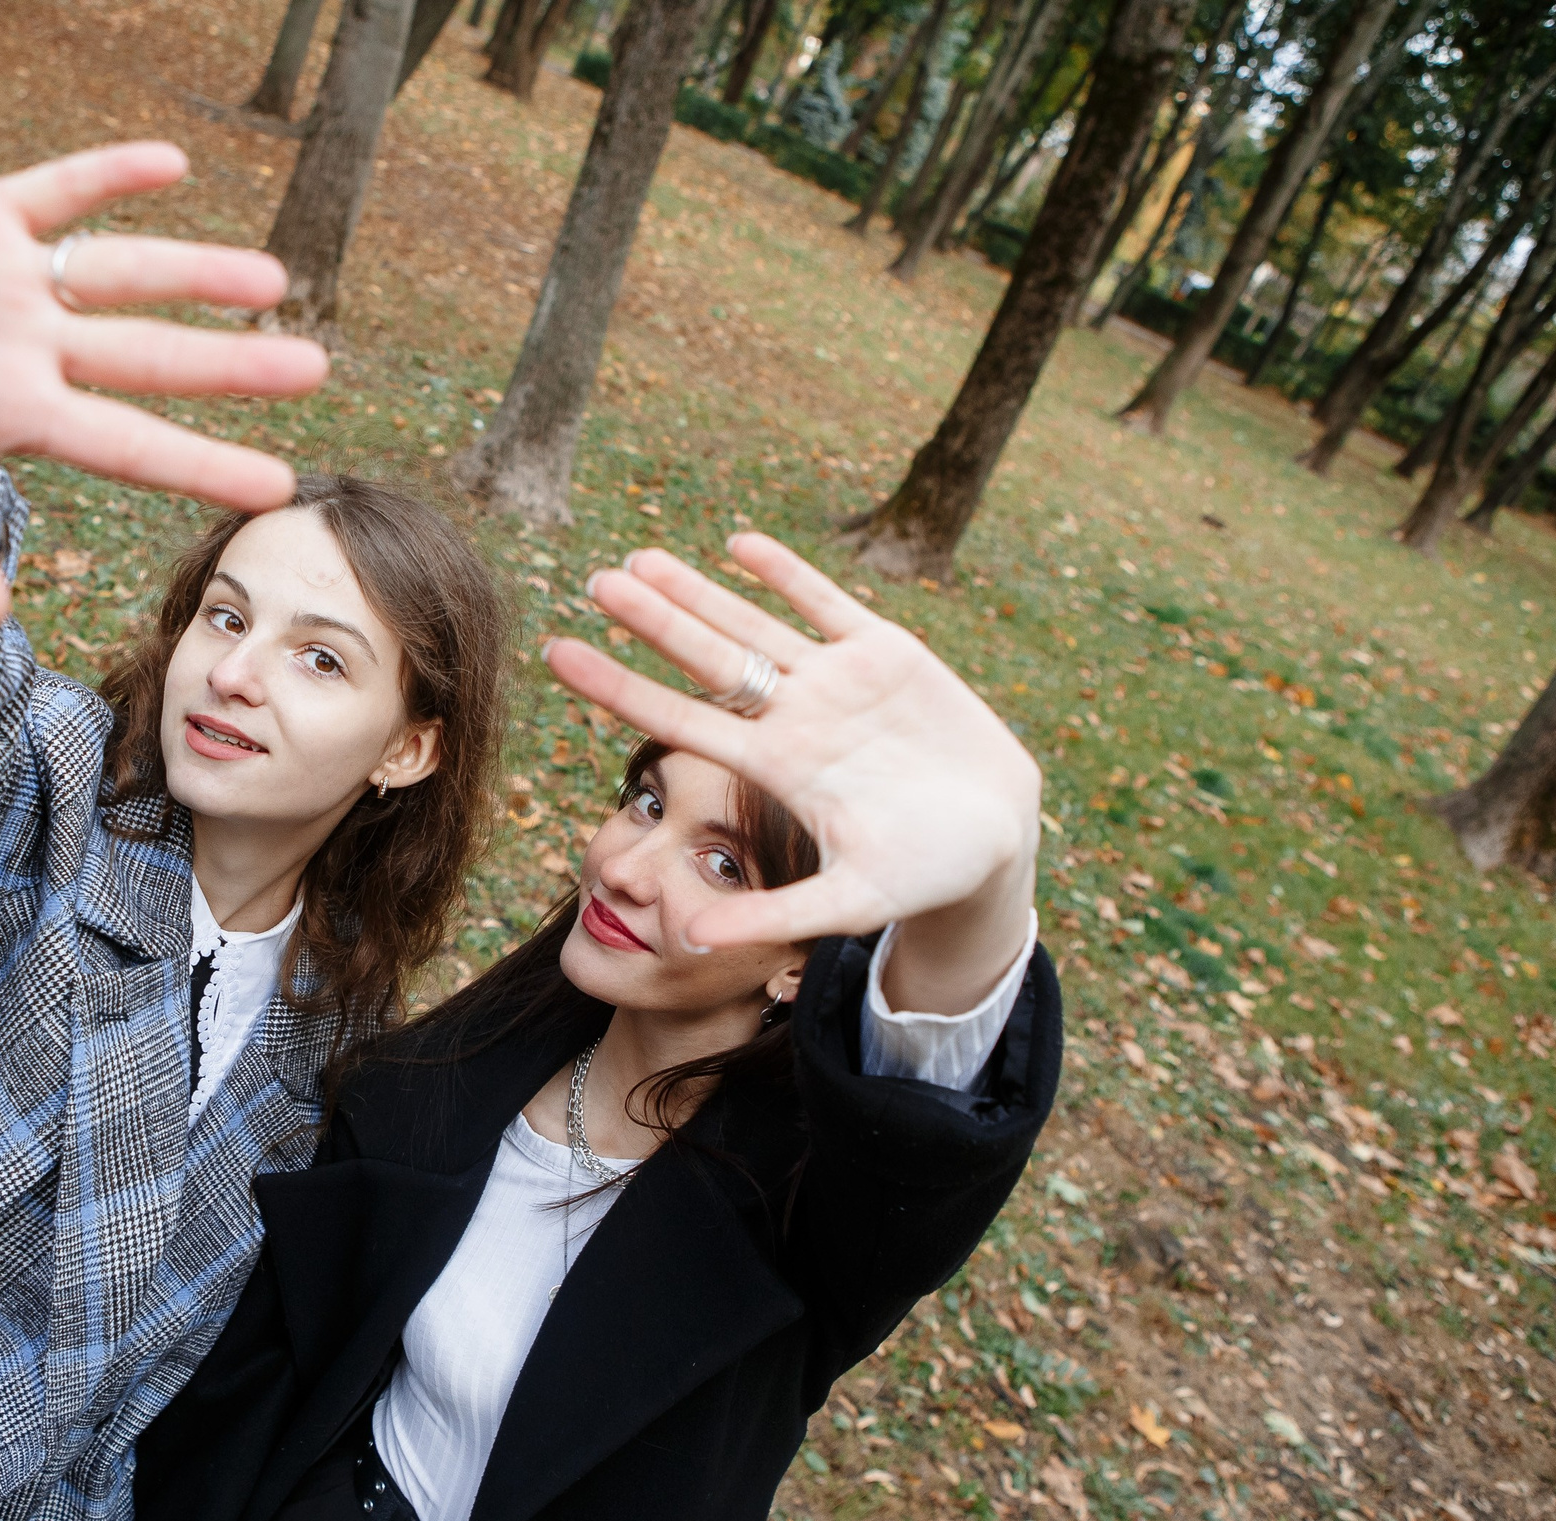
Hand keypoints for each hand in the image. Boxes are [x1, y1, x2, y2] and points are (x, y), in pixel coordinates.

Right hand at [0, 141, 329, 625]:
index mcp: (22, 417)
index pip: (128, 445)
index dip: (199, 463)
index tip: (278, 489)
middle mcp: (37, 350)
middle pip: (145, 356)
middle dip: (226, 365)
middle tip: (314, 368)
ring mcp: (15, 283)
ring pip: (119, 273)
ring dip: (192, 271)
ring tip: (270, 279)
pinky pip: (56, 191)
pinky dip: (107, 174)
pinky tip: (170, 163)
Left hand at [546, 534, 1039, 1012]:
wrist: (997, 841)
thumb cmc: (920, 875)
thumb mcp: (847, 903)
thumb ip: (772, 919)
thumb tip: (692, 940)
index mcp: (776, 766)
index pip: (681, 721)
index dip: (622, 688)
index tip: (559, 656)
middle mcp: (794, 717)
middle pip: (708, 659)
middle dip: (653, 620)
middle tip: (593, 581)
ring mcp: (837, 681)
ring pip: (755, 624)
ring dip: (700, 590)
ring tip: (641, 558)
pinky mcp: (888, 654)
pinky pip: (827, 604)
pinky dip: (787, 574)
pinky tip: (738, 544)